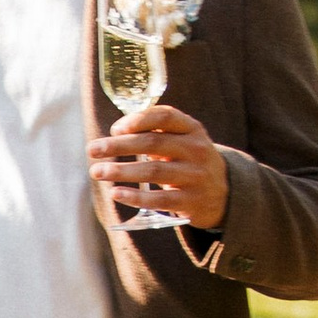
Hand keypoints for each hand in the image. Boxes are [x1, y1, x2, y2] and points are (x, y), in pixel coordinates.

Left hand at [89, 102, 231, 233]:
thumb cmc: (188, 160)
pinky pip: (160, 199)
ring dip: (121, 171)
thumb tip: (114, 134)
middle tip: (92, 150)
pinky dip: (135, 197)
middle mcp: (196, 150)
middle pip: (152, 144)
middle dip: (118, 146)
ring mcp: (195, 176)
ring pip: (153, 172)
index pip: (165, 117)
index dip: (138, 120)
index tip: (114, 128)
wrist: (224, 192)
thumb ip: (155, 132)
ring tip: (97, 172)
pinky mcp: (191, 201)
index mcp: (192, 129)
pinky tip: (115, 193)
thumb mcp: (182, 139)